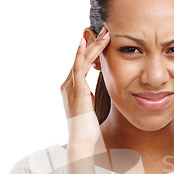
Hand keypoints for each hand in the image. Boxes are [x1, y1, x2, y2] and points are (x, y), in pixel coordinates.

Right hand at [60, 26, 110, 147]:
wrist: (82, 143)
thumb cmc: (87, 131)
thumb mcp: (89, 110)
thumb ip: (89, 100)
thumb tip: (93, 96)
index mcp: (72, 90)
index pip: (82, 65)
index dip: (91, 51)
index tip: (102, 40)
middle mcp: (68, 86)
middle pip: (81, 59)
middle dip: (93, 44)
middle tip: (104, 30)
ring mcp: (70, 87)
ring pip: (81, 60)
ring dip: (93, 45)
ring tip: (104, 33)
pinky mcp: (76, 91)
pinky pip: (78, 68)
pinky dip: (82, 54)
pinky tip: (86, 42)